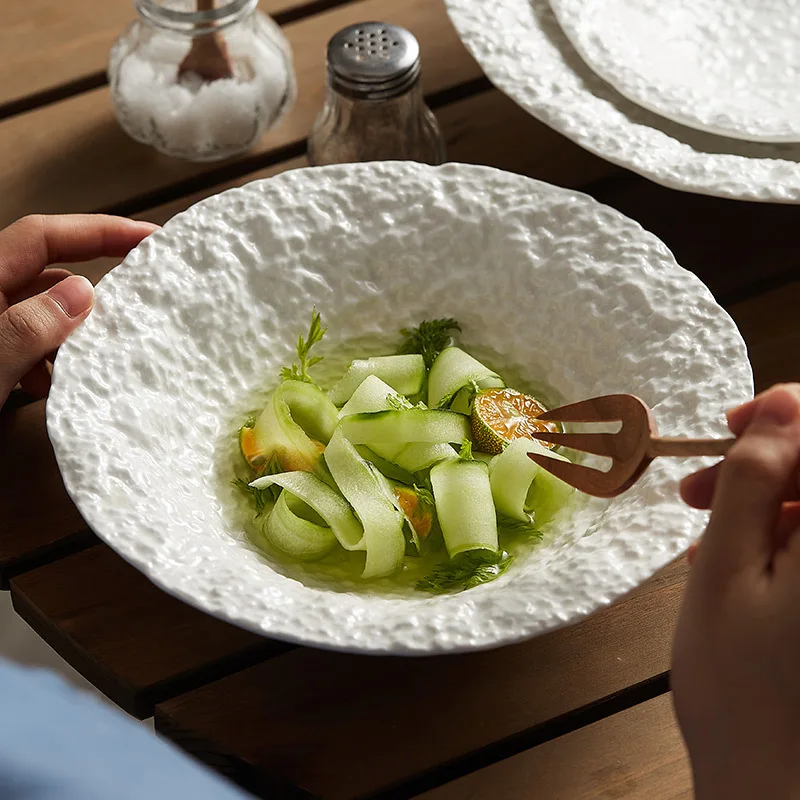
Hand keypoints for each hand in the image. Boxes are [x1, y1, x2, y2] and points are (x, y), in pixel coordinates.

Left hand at [0, 214, 156, 407]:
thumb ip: (34, 324)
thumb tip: (84, 291)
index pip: (45, 235)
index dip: (99, 230)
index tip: (151, 238)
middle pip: (47, 276)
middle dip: (90, 297)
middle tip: (135, 309)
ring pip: (39, 313)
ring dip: (67, 336)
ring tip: (87, 362)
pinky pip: (23, 341)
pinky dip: (43, 359)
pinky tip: (45, 387)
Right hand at [673, 385, 799, 799]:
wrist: (774, 789)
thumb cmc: (738, 688)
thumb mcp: (725, 571)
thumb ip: (754, 481)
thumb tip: (780, 403)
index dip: (785, 417)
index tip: (727, 429)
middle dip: (767, 464)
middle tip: (697, 492)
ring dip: (768, 502)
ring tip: (706, 533)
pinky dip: (783, 539)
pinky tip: (738, 562)